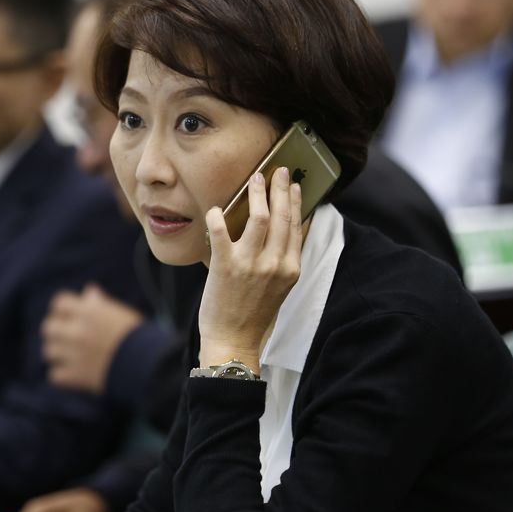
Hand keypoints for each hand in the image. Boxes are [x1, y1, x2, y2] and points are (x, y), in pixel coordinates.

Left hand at [41, 285, 144, 393]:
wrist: (147, 365)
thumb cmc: (138, 337)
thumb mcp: (120, 314)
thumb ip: (101, 304)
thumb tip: (89, 291)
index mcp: (89, 312)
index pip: (59, 303)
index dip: (61, 310)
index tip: (66, 316)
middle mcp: (77, 330)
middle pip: (48, 327)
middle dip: (55, 332)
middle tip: (65, 338)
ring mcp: (74, 354)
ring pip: (48, 351)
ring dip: (56, 354)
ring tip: (68, 357)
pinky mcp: (75, 376)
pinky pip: (54, 375)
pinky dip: (60, 375)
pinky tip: (72, 374)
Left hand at [197, 167, 303, 370]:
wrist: (234, 341)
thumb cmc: (255, 314)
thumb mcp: (280, 287)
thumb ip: (284, 260)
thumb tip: (287, 231)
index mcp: (290, 268)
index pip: (297, 226)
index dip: (295, 202)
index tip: (294, 185)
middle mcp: (275, 264)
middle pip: (282, 216)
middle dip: (280, 189)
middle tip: (277, 170)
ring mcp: (251, 264)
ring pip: (260, 217)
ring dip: (257, 194)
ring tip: (254, 180)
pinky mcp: (226, 265)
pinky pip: (221, 232)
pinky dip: (218, 216)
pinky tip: (216, 209)